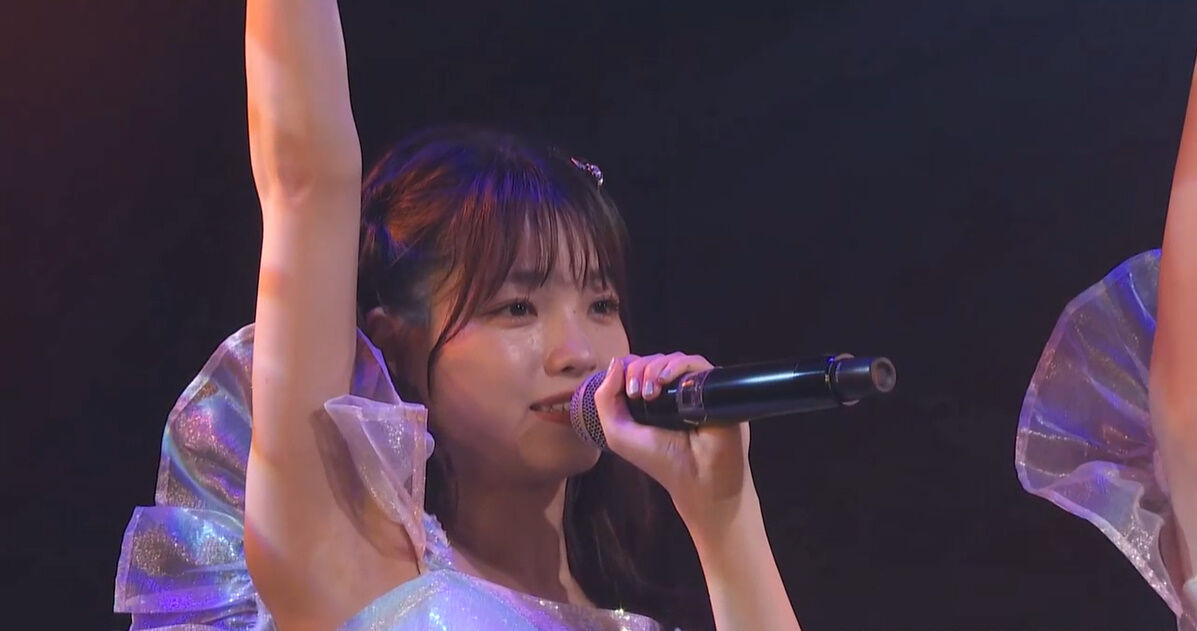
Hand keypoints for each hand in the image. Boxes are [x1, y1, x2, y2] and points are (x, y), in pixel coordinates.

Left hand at [593, 353, 751, 529]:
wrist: (697, 477)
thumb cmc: (658, 459)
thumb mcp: (618, 433)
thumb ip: (605, 399)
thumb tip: (615, 362)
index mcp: (650, 398)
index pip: (637, 366)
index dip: (627, 368)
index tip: (625, 387)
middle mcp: (672, 390)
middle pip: (653, 360)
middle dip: (638, 370)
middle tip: (636, 393)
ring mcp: (693, 386)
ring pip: (673, 358)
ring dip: (654, 368)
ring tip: (649, 392)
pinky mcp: (713, 385)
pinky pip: (695, 363)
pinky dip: (677, 365)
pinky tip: (665, 380)